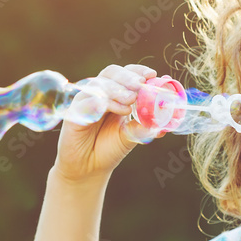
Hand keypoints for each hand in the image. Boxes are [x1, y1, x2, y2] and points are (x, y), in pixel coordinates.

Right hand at [53, 63, 159, 183]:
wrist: (88, 169)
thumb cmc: (108, 149)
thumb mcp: (131, 136)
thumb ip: (145, 126)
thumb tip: (166, 121)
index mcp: (114, 95)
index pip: (125, 73)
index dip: (137, 71)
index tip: (151, 75)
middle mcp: (99, 94)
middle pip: (111, 73)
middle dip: (128, 77)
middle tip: (141, 85)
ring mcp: (85, 102)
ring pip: (99, 84)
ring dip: (118, 89)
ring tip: (131, 100)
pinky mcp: (74, 113)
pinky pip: (87, 101)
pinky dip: (104, 102)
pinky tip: (119, 110)